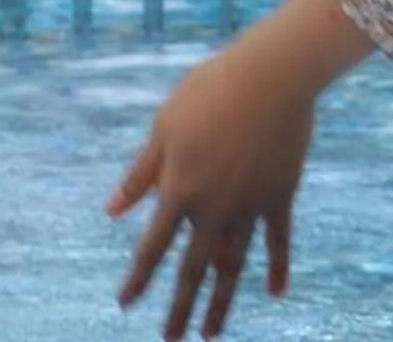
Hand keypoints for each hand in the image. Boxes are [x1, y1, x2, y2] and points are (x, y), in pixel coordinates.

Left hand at [109, 45, 317, 339]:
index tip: (125, 304)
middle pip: (192, 270)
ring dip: (220, 302)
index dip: (138, 277)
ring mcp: (250, 207)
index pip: (152, 246)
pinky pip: (278, 242)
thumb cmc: (208, 91)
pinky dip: (277, 268)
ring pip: (233, 266)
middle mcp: (213, 208)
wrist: (271, 76)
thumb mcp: (164, 127)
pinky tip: (274, 293)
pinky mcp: (280, 198)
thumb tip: (112, 211)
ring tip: (211, 333)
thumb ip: (140, 173)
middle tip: (171, 341)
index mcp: (179, 189)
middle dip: (179, 309)